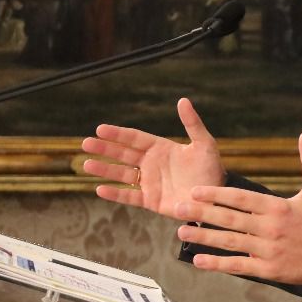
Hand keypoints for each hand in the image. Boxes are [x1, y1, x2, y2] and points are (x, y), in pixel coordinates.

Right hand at [81, 97, 225, 215]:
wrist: (215, 196)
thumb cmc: (211, 168)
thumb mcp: (204, 144)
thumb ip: (193, 124)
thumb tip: (183, 100)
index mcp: (161, 148)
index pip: (134, 138)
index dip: (118, 134)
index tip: (100, 129)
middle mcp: (151, 164)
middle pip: (123, 154)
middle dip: (105, 148)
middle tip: (85, 143)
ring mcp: (150, 182)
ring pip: (122, 174)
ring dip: (104, 169)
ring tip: (86, 165)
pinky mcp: (151, 200)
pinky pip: (130, 196)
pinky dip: (115, 194)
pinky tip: (99, 189)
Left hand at [172, 132, 301, 284]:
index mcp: (278, 207)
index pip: (241, 198)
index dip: (216, 194)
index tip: (195, 190)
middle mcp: (271, 228)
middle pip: (230, 219)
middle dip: (201, 212)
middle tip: (176, 207)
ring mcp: (269, 251)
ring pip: (230, 242)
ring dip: (203, 237)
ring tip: (181, 231)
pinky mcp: (269, 270)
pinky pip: (239, 265)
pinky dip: (218, 264)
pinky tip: (199, 260)